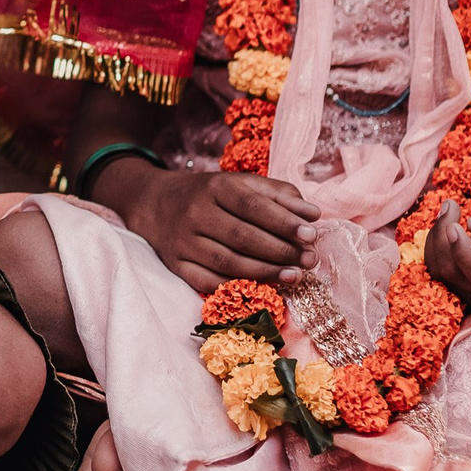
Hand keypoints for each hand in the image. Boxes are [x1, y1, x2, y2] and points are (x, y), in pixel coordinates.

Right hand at [106, 165, 317, 295]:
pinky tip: (262, 287)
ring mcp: (183, 241)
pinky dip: (237, 286)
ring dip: (266, 272)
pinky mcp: (176, 265)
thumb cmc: (211, 194)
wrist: (157, 203)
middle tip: (310, 260)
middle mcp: (195, 213)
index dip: (283, 221)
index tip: (311, 234)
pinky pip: (208, 282)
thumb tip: (313, 214)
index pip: (252, 205)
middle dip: (281, 250)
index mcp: (215, 187)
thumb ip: (279, 195)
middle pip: (242, 236)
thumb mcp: (243, 183)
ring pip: (228, 262)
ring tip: (295, 276)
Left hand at [423, 192, 470, 310]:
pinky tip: (445, 228)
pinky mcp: (462, 292)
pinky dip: (434, 246)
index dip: (463, 253)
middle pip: (456, 272)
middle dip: (444, 236)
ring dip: (437, 238)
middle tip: (451, 205)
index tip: (453, 225)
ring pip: (440, 272)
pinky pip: (436, 272)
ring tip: (450, 212)